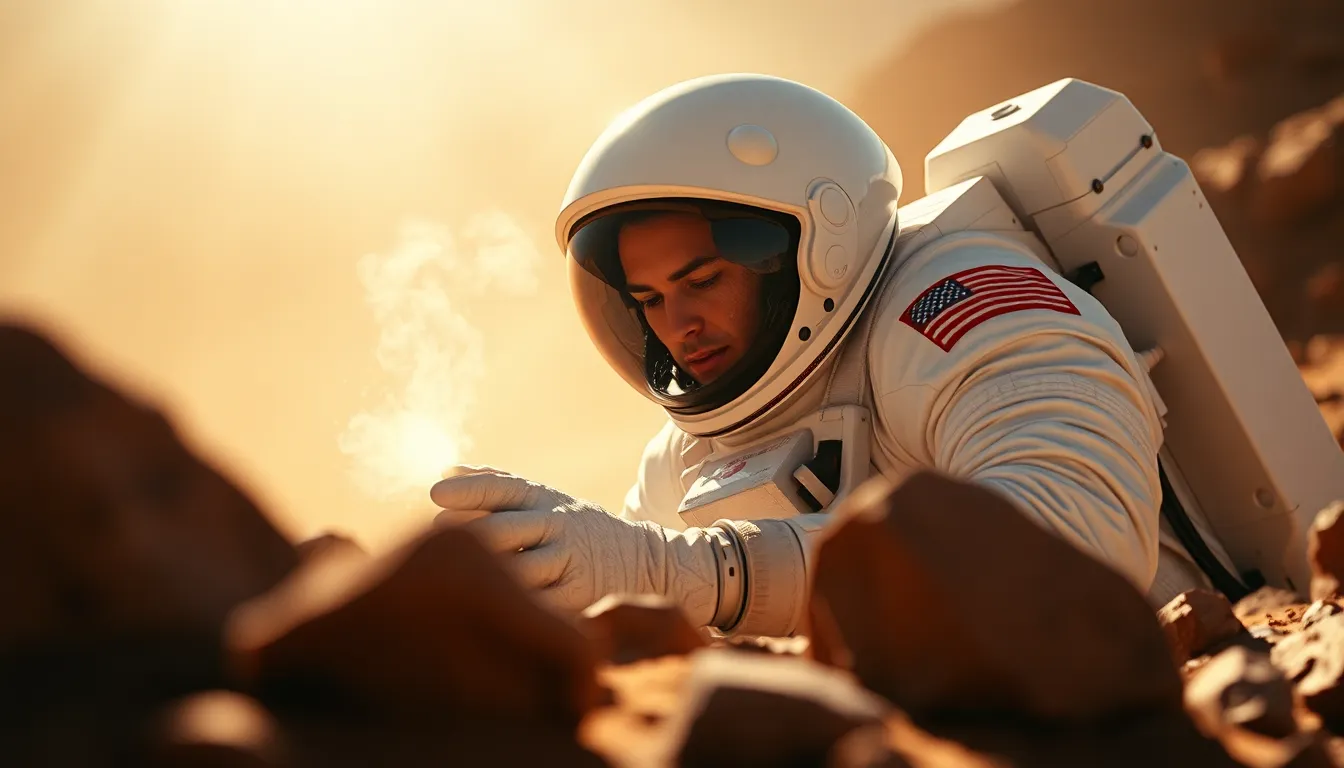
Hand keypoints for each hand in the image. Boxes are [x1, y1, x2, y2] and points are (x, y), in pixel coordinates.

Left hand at [429, 466, 723, 626]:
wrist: (640, 558)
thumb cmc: (571, 527)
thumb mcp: (542, 498)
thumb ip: (495, 484)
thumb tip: (445, 471)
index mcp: (542, 497)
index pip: (503, 488)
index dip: (470, 490)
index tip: (435, 494)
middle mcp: (556, 522)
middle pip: (507, 528)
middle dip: (470, 536)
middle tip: (434, 543)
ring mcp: (570, 558)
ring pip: (522, 569)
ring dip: (488, 578)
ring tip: (453, 584)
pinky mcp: (582, 594)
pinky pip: (541, 604)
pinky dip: (514, 609)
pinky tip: (485, 614)